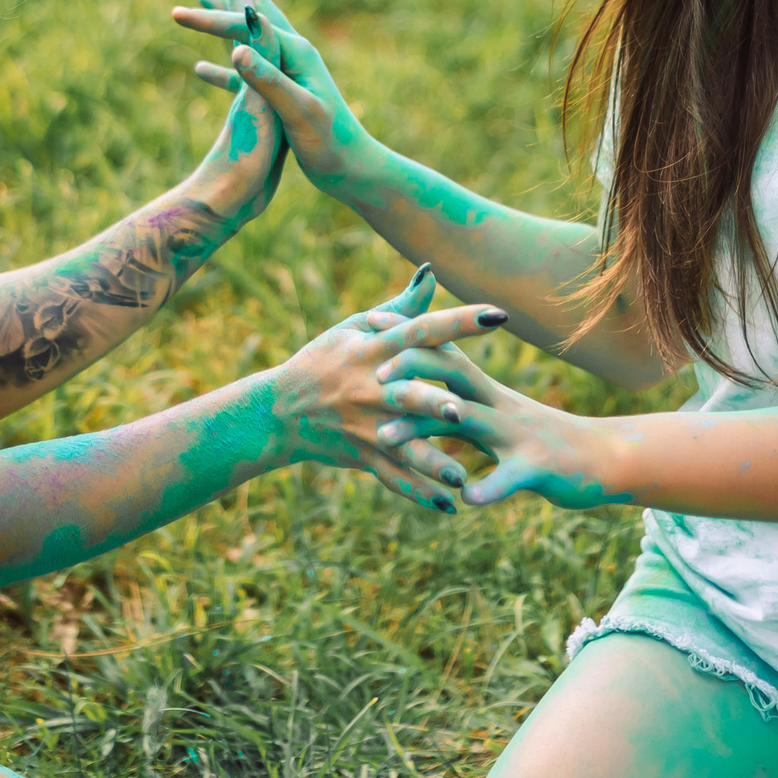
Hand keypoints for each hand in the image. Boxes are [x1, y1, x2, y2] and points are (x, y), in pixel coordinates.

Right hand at [173, 0, 382, 195]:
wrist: (353, 170)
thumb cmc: (329, 144)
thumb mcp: (298, 112)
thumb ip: (268, 80)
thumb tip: (237, 49)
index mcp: (294, 53)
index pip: (246, 26)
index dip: (210, 19)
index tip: (176, 13)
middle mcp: (293, 53)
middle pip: (258, 9)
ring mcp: (288, 71)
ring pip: (251, 33)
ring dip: (229, 11)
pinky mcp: (282, 92)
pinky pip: (245, 69)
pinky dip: (221, 63)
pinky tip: (199, 69)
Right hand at [269, 269, 509, 514]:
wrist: (279, 410)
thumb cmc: (324, 359)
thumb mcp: (356, 328)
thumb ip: (401, 306)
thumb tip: (432, 272)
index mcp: (373, 349)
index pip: (421, 330)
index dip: (459, 322)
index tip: (498, 315)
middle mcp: (369, 387)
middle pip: (405, 393)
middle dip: (432, 403)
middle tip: (463, 411)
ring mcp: (365, 425)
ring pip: (401, 444)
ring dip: (431, 461)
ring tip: (460, 475)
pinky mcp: (361, 454)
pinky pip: (392, 476)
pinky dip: (417, 492)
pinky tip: (447, 505)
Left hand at [366, 337, 634, 511]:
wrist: (604, 458)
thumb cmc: (545, 441)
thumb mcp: (501, 416)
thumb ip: (463, 404)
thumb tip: (426, 388)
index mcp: (488, 392)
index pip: (443, 353)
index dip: (407, 336)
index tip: (367, 321)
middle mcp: (499, 404)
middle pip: (451, 374)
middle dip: (411, 369)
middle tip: (372, 377)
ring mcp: (517, 434)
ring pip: (466, 421)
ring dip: (422, 428)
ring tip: (384, 439)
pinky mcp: (536, 468)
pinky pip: (508, 477)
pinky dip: (487, 487)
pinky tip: (464, 499)